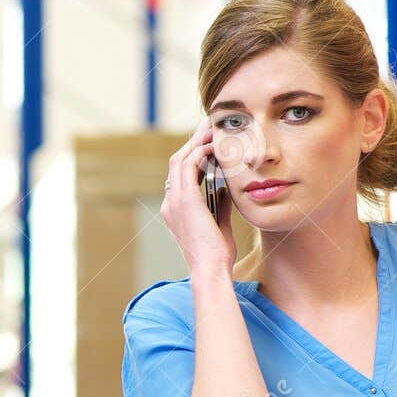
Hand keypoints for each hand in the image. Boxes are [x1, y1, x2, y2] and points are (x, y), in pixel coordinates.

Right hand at [161, 117, 235, 279]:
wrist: (211, 270)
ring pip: (180, 159)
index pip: (182, 174)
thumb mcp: (220, 224)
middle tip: (210, 126)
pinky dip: (200, 152)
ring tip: (212, 128)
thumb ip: (220, 204)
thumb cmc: (217, 254)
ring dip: (196, 142)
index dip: (195, 156)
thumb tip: (226, 187)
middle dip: (194, 142)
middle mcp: (170, 203)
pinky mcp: (184, 199)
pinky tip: (214, 146)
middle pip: (178, 161)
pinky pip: (188, 165)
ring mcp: (174, 200)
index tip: (211, 143)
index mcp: (175, 210)